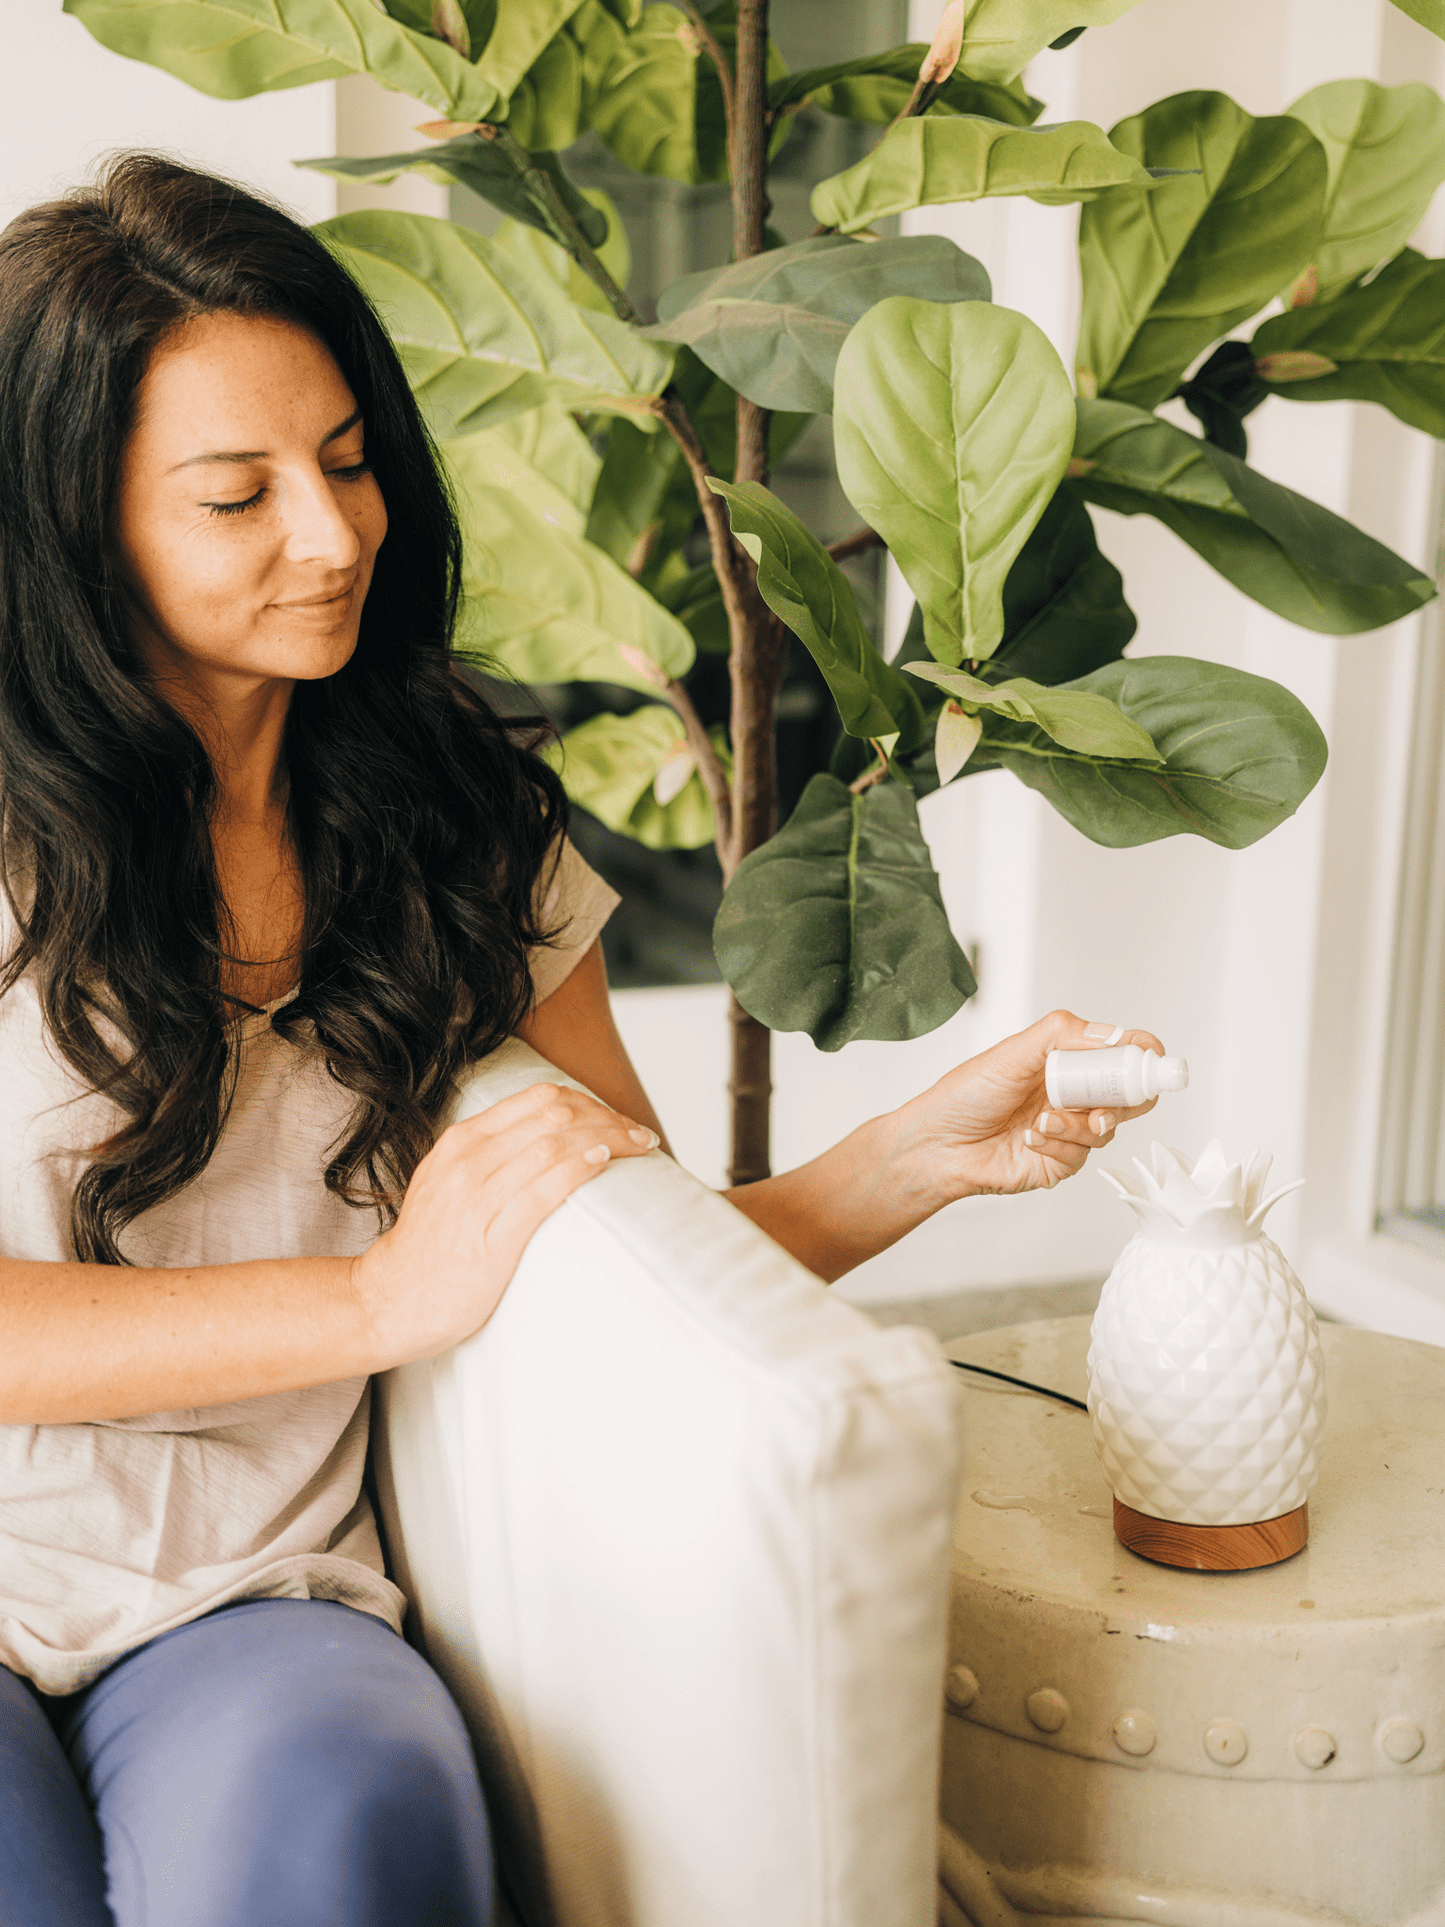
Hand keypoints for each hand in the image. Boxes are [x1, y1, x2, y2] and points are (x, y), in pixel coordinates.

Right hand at [349, 1081, 658, 1365]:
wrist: (390, 1301)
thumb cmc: (432, 1246)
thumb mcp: (452, 1181)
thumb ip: (493, 1155)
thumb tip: (554, 1140)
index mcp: (462, 1140)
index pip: (540, 1098)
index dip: (590, 1102)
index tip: (620, 1119)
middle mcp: (469, 1160)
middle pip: (555, 1116)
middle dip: (609, 1118)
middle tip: (642, 1135)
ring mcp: (477, 1197)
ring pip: (554, 1145)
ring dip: (608, 1140)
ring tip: (640, 1148)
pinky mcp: (490, 1237)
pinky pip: (542, 1191)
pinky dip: (578, 1170)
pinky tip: (603, 1164)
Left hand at [901, 1009, 1165, 1201]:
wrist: (938, 1144)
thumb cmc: (966, 1094)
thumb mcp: (1013, 1053)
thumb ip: (1061, 1036)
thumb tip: (1111, 1034)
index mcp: (1065, 1061)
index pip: (1120, 1054)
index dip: (1143, 1054)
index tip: (1152, 1056)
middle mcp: (1073, 1094)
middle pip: (1130, 1095)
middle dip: (1127, 1098)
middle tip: (1106, 1103)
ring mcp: (1069, 1129)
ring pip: (1106, 1128)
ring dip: (1078, 1125)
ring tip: (1041, 1120)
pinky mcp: (1061, 1161)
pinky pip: (1081, 1155)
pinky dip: (1058, 1144)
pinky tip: (1030, 1138)